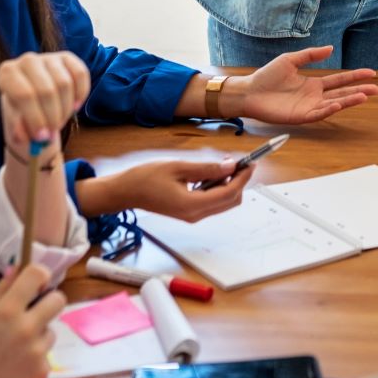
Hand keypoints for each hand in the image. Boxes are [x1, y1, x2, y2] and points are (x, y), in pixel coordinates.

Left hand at [0, 51, 89, 159]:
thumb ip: (17, 129)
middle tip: (52, 134)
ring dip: (66, 109)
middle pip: (46, 90)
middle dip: (52, 117)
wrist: (33, 103)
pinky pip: (80, 74)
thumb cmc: (21, 114)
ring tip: (59, 121)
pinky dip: (81, 94)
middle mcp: (26, 60)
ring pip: (65, 83)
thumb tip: (23, 134)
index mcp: (7, 74)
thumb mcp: (15, 125)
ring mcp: (48, 57)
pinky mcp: (67, 57)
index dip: (35, 118)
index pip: (24, 94)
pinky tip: (75, 107)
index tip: (41, 138)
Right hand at [0, 264, 66, 377]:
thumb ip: (1, 291)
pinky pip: (47, 356)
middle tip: (35, 313)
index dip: (40, 276)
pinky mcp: (42, 371)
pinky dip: (35, 360)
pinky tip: (17, 368)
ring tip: (16, 349)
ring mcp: (36, 351)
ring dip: (39, 336)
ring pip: (51, 331)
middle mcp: (25, 328)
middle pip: (58, 299)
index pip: (38, 275)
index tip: (38, 283)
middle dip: (49, 302)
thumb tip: (16, 267)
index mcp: (6, 311)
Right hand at [89, 158, 254, 221]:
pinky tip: (212, 174)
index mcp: (193, 205)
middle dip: (239, 182)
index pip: (229, 193)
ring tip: (224, 165)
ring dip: (229, 184)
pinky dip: (218, 188)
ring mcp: (192, 216)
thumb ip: (207, 168)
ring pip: (223, 203)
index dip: (243, 177)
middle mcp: (195, 215)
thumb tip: (230, 166)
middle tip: (239, 162)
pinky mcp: (189, 212)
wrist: (127, 191)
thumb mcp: (179, 167)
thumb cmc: (147, 177)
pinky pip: (212, 202)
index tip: (250, 162)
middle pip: (230, 201)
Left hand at [228, 46, 377, 123]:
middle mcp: (315, 97)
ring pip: (334, 104)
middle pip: (342, 93)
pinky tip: (340, 104)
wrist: (249, 91)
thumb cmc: (267, 76)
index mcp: (313, 84)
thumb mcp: (290, 60)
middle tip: (376, 89)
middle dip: (359, 91)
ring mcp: (309, 107)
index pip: (340, 80)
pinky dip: (330, 109)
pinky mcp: (300, 116)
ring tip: (364, 96)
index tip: (371, 73)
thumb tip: (331, 48)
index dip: (355, 76)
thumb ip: (310, 55)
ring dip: (349, 100)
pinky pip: (318, 113)